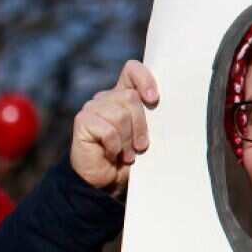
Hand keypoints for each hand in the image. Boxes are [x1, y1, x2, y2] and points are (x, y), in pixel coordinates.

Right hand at [70, 60, 158, 198]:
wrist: (105, 181)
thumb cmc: (129, 157)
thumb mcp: (145, 134)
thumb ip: (151, 116)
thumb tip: (168, 105)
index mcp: (123, 96)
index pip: (132, 70)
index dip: (144, 79)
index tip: (153, 99)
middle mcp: (106, 98)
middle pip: (131, 97)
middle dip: (140, 126)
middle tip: (140, 147)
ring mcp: (92, 108)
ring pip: (120, 115)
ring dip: (128, 140)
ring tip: (126, 154)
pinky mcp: (82, 121)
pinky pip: (107, 130)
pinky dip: (114, 146)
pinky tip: (111, 154)